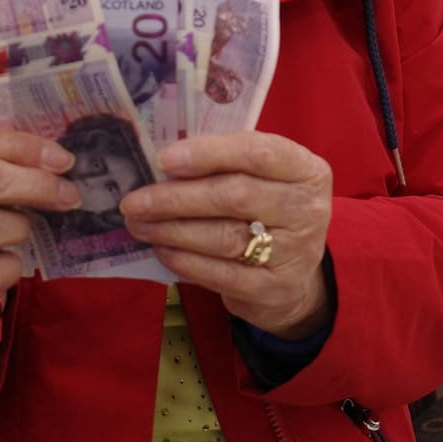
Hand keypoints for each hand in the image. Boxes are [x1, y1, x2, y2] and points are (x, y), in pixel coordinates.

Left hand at [120, 133, 333, 339]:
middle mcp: (307, 209)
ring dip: (173, 230)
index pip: (259, 152)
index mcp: (306, 170)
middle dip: (177, 198)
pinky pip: (220, 274)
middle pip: (235, 196)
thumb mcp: (265, 180)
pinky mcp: (274, 289)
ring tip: (139, 224)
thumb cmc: (268, 212)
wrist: (296, 277)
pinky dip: (185, 261)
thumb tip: (162, 162)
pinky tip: (161, 249)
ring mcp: (294, 252)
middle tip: (135, 201)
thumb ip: (227, 165)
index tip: (164, 159)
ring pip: (224, 237)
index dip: (209, 153)